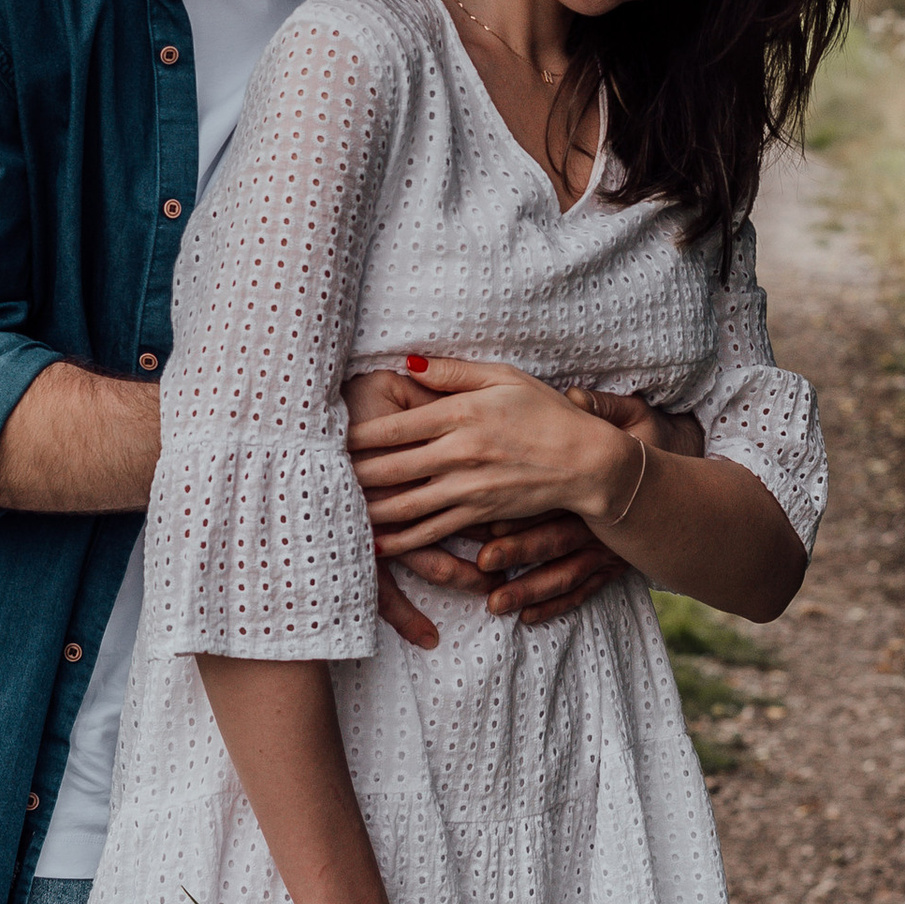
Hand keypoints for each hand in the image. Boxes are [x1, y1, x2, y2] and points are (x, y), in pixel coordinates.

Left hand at [348, 356, 638, 555]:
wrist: (586, 461)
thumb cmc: (545, 412)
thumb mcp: (502, 377)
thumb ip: (452, 371)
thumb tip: (406, 361)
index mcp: (460, 414)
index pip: (394, 427)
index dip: (356, 435)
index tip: (328, 435)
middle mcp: (459, 453)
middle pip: (390, 467)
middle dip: (351, 473)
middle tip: (318, 475)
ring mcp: (468, 488)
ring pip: (404, 504)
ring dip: (368, 508)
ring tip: (337, 508)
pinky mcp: (479, 514)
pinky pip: (431, 530)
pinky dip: (400, 540)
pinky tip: (376, 542)